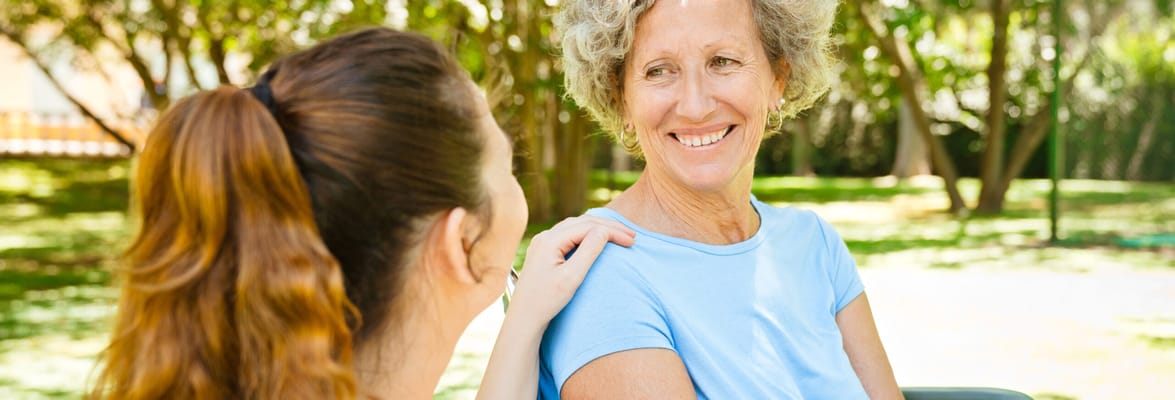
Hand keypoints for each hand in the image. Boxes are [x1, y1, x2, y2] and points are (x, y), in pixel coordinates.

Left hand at [507, 216, 635, 324]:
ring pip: (576, 227)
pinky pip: (570, 234)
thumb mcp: (571, 278)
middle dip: (608, 227)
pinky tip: (599, 239)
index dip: (612, 231)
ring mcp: (543, 243)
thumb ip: (588, 252)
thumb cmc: (546, 301)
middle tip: (632, 236)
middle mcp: (545, 237)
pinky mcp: (545, 251)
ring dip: (599, 229)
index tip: (632, 241)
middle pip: (583, 222)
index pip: (588, 227)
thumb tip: (603, 231)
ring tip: (620, 235)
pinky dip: (588, 234)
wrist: (524, 317)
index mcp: (550, 240)